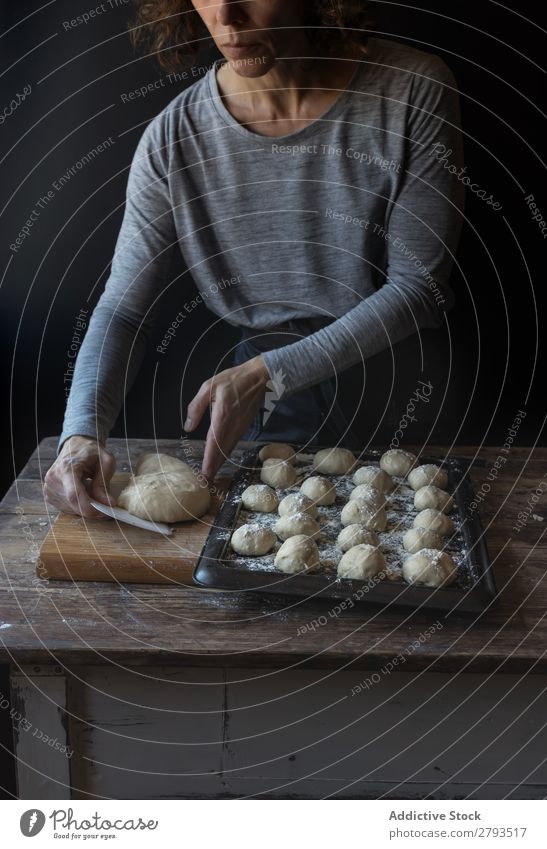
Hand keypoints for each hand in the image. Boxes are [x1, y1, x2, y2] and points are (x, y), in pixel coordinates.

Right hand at [44, 435, 115, 518]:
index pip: (74, 495)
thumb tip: (107, 503)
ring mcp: (49, 487)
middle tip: (106, 507)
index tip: (105, 511)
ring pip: (70, 509)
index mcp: (66, 467)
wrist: (76, 445)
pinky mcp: (49, 494)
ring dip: (86, 509)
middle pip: (73, 504)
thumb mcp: (106, 461)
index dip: (90, 508)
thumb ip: (104, 483)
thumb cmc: (91, 452)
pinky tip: (84, 495)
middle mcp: (53, 478)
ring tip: (95, 497)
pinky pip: (66, 508)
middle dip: (91, 510)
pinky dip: (78, 507)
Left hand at [184, 355, 269, 479]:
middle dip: (214, 468)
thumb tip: (188, 426)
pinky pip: (233, 443)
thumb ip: (196, 407)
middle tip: (205, 482)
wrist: (259, 377)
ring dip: (219, 462)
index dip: (209, 461)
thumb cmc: (232, 379)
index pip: (214, 444)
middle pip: (222, 452)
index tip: (205, 475)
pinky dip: (225, 453)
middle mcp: (232, 426)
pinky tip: (220, 457)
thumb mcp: (208, 387)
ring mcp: (240, 428)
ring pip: (228, 449)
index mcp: (222, 416)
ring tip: (210, 473)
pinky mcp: (244, 427)